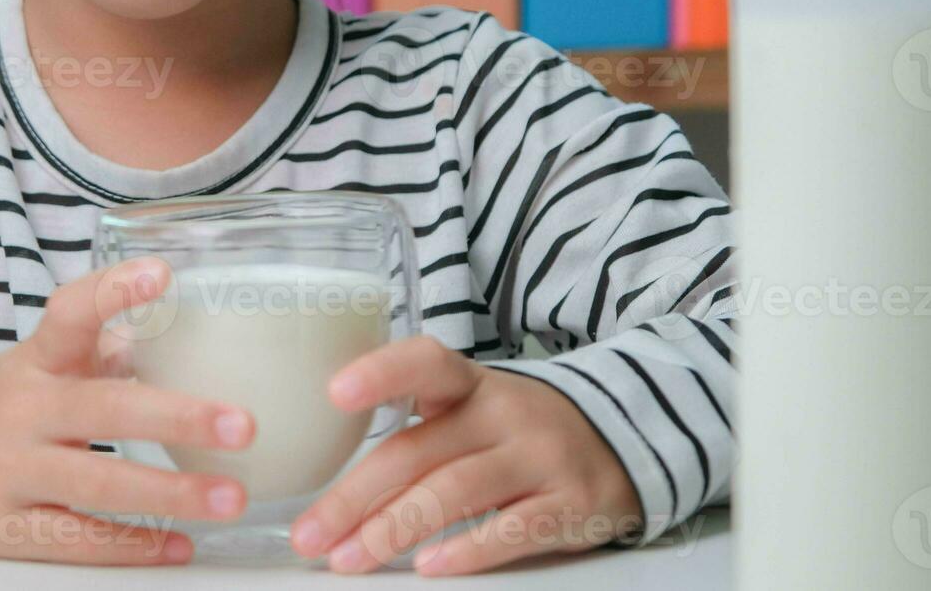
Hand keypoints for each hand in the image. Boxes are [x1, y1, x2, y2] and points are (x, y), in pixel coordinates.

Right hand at [0, 255, 257, 565]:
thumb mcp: (37, 362)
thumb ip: (104, 349)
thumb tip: (181, 330)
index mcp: (35, 360)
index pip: (70, 314)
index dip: (115, 292)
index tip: (163, 274)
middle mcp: (23, 411)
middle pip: (103, 411)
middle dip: (177, 418)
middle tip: (243, 425)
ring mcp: (10, 472)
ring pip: (96, 486)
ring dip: (169, 494)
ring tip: (231, 498)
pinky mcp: (3, 529)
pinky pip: (75, 540)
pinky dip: (131, 546)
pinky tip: (180, 545)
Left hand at [288, 334, 642, 574]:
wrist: (620, 442)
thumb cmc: (516, 432)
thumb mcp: (473, 412)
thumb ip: (417, 435)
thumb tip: (332, 492)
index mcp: (469, 384)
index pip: (423, 363)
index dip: (380, 374)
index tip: (335, 393)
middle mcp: (503, 412)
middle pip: (417, 451)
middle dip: (354, 497)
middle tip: (309, 535)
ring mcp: (540, 456)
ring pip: (454, 492)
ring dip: (393, 529)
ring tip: (350, 559)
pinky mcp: (571, 504)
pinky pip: (511, 529)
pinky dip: (465, 550)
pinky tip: (427, 567)